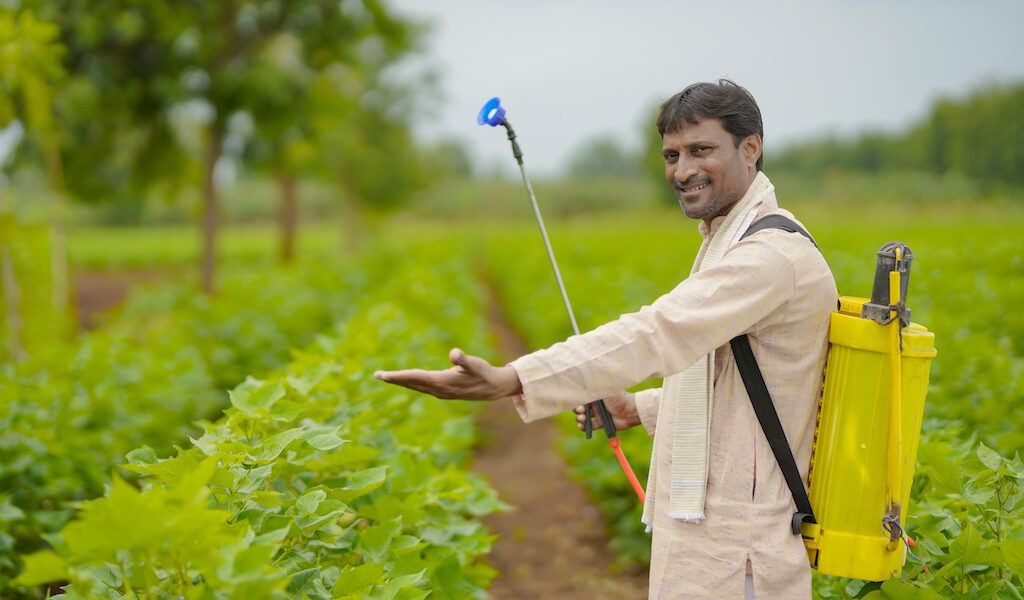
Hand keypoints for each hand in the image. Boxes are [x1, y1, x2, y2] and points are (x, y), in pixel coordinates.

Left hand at [373, 348, 521, 400]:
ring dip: (401, 382)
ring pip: (416, 386)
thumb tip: (454, 354)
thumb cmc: (484, 373)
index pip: (415, 378)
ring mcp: (440, 392)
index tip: (383, 375)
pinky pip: (422, 387)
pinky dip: (411, 383)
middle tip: (376, 375)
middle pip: (412, 383)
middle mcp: (438, 390)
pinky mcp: (443, 391)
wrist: (494, 388)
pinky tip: (407, 381)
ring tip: (386, 378)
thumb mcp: (475, 364)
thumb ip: (463, 359)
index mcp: (442, 382)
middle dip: (394, 380)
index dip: (399, 376)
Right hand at [574, 390, 640, 431]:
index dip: (577, 399)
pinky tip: (582, 426)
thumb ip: (594, 386)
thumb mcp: (606, 389)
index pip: (582, 396)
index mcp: (596, 395)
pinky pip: (590, 426)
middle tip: (581, 410)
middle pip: (580, 407)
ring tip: (583, 418)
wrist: (630, 411)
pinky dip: (584, 427)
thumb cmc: (619, 398)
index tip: (575, 401)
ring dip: (579, 418)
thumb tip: (584, 379)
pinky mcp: (601, 423)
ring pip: (583, 417)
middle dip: (577, 409)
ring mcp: (598, 414)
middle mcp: (596, 404)